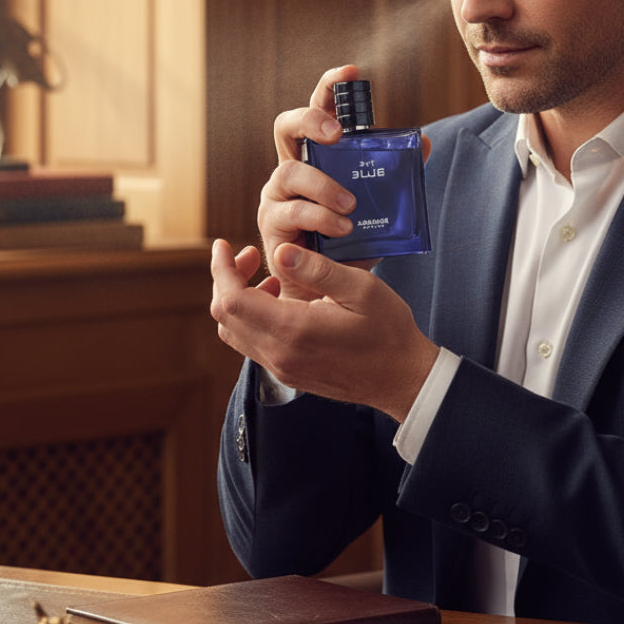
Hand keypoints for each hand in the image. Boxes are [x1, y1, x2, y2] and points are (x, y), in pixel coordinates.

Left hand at [211, 238, 438, 422]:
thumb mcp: (361, 289)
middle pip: (224, 316)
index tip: (223, 245)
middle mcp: (279, 354)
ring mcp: (281, 368)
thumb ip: (317, 270)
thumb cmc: (389, 331)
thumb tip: (280, 252)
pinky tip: (280, 299)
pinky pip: (252, 343)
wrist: (402, 378)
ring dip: (237, 299)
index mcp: (293, 330)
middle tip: (249, 254)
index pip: (232, 299)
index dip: (221, 269)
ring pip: (234, 331)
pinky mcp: (288, 373)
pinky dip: (252, 317)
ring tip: (266, 275)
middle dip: (226, 280)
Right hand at [258, 65, 430, 296]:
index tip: (351, 72)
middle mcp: (291, 167)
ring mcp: (277, 196)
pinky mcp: (272, 225)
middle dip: (310, 122)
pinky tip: (343, 228)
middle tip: (337, 134)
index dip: (329, 87)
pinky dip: (320, 218)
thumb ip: (397, 174)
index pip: (318, 110)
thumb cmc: (351, 240)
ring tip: (351, 205)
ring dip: (323, 186)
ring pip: (289, 173)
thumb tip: (424, 141)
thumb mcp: (379, 205)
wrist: (329, 289)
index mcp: (317, 155)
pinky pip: (292, 213)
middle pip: (286, 127)